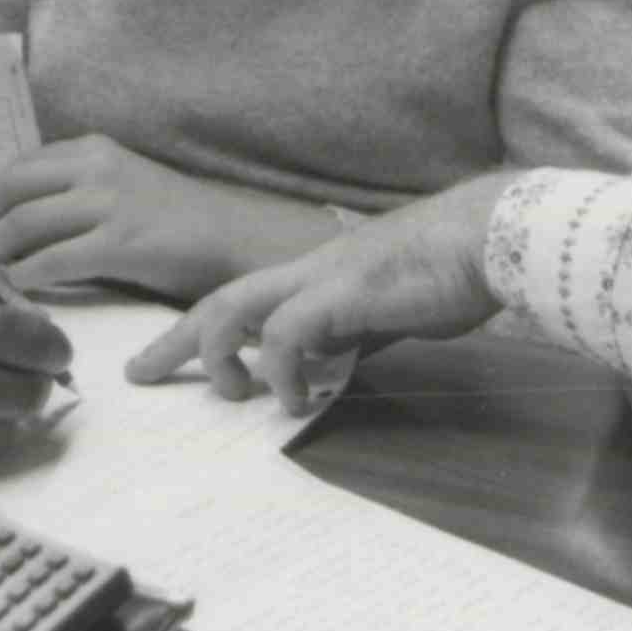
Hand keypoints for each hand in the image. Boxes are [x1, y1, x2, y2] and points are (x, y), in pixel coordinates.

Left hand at [0, 136, 336, 304]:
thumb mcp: (121, 189)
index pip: (21, 168)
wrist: (235, 239)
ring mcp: (109, 201)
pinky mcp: (122, 241)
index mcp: (94, 149)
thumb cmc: (176, 223)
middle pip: (11, 187)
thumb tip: (18, 226)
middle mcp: (97, 166)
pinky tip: (17, 288)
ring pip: (24, 222)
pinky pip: (53, 259)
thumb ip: (76, 196)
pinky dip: (25, 275)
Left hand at [125, 173, 509, 409]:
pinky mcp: (347, 293)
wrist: (493, 234)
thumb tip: (329, 358)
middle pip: (219, 300)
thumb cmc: (453, 269)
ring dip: (221, 356)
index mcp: (315, 273)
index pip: (239, 297)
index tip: (160, 360)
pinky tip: (297, 397)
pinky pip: (288, 331)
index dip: (196, 329)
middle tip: (138, 374)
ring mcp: (324, 278)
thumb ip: (353, 330)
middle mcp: (308, 270)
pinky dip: (278, 367)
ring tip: (233, 394)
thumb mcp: (388, 309)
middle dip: (174, 340)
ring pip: (237, 307)